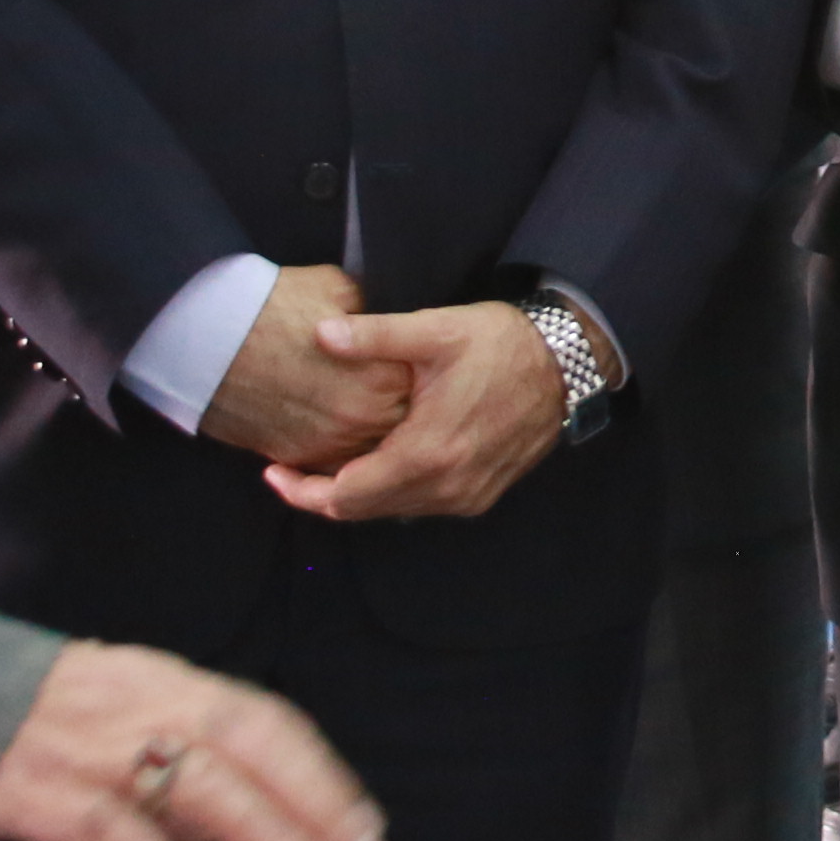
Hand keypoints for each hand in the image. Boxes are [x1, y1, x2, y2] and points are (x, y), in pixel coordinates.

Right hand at [0, 640, 388, 840]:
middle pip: (247, 753)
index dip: (319, 774)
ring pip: (199, 793)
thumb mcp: (117, 705)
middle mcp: (140, 707)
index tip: (364, 826)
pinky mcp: (47, 802)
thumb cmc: (29, 709)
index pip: (264, 722)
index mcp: (164, 680)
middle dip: (314, 809)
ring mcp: (94, 754)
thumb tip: (248, 820)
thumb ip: (180, 757)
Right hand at [197, 261, 407, 473]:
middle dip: (397, 409)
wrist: (210, 334)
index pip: (424, 388)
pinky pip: (331, 463)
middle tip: (383, 389)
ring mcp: (330, 443)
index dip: (416, 374)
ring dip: (368, 434)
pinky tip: (329, 420)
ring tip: (356, 406)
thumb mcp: (340, 291)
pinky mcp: (297, 455)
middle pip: (402, 427)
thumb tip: (381, 327)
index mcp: (385, 376)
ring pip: (369, 452)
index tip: (408, 363)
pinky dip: (336, 448)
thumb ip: (372, 319)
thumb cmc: (275, 304)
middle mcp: (364, 419)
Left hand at [267, 299, 571, 521]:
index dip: (302, 491)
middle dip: (320, 495)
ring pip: (391, 511)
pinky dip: (389, 492)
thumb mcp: (435, 330)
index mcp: (427, 453)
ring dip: (355, 494)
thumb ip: (375, 335)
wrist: (566, 363)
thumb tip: (322, 333)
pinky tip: (374, 463)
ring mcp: (466, 496)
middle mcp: (447, 488)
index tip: (273, 473)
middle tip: (288, 470)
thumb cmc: (501, 344)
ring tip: (324, 465)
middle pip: (363, 511)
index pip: (346, 496)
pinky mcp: (480, 494)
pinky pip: (419, 505)